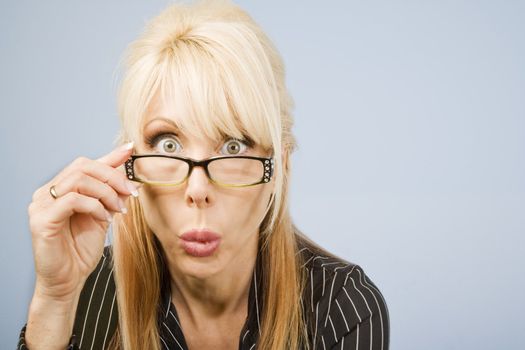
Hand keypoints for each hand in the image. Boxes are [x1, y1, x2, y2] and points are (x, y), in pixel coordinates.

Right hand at [27, 142, 137, 300]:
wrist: (68, 280)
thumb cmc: (81, 249)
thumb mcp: (102, 213)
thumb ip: (110, 192)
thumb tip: (127, 169)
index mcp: (59, 189)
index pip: (85, 164)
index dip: (110, 157)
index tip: (131, 150)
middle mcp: (46, 193)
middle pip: (83, 167)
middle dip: (113, 177)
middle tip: (131, 192)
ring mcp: (41, 205)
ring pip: (79, 180)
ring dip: (106, 193)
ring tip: (118, 209)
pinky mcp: (42, 220)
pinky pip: (73, 200)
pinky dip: (95, 206)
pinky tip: (104, 219)